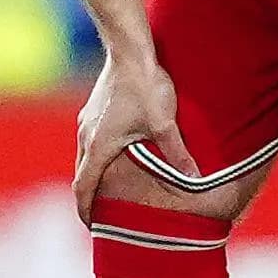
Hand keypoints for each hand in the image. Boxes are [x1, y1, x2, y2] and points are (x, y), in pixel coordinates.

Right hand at [75, 48, 195, 207]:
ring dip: (93, 176)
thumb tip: (195, 180)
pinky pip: (90, 141)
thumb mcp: (165, 124)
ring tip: (109, 190)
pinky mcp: (93, 110)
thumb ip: (178, 154)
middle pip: (81, 175)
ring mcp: (87, 121)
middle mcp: (86, 135)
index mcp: (97, 146)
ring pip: (84, 157)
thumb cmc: (145, 86)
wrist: (129, 50)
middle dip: (89, 197)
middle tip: (103, 216)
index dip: (86, 210)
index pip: (83, 187)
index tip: (91, 227)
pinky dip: (97, 157)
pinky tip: (115, 155)